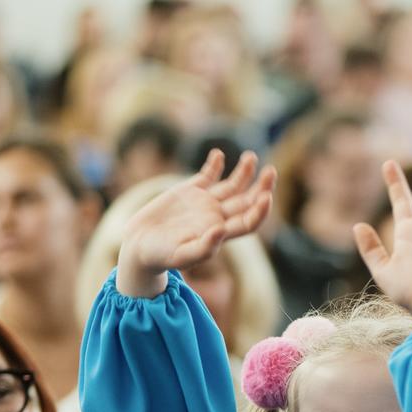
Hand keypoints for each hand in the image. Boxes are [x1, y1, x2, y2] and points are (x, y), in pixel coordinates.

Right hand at [117, 149, 275, 297]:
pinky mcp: (190, 191)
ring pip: (232, 185)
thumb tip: (221, 231)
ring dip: (244, 172)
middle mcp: (217, 217)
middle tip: (271, 172)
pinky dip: (214, 164)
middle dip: (261, 187)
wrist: (139, 245)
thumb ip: (204, 247)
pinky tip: (218, 155)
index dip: (260, 211)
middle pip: (247, 201)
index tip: (267, 196)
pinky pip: (208, 174)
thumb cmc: (161, 257)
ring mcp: (205, 203)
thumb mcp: (182, 256)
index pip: (248, 222)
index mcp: (221, 233)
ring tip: (251, 157)